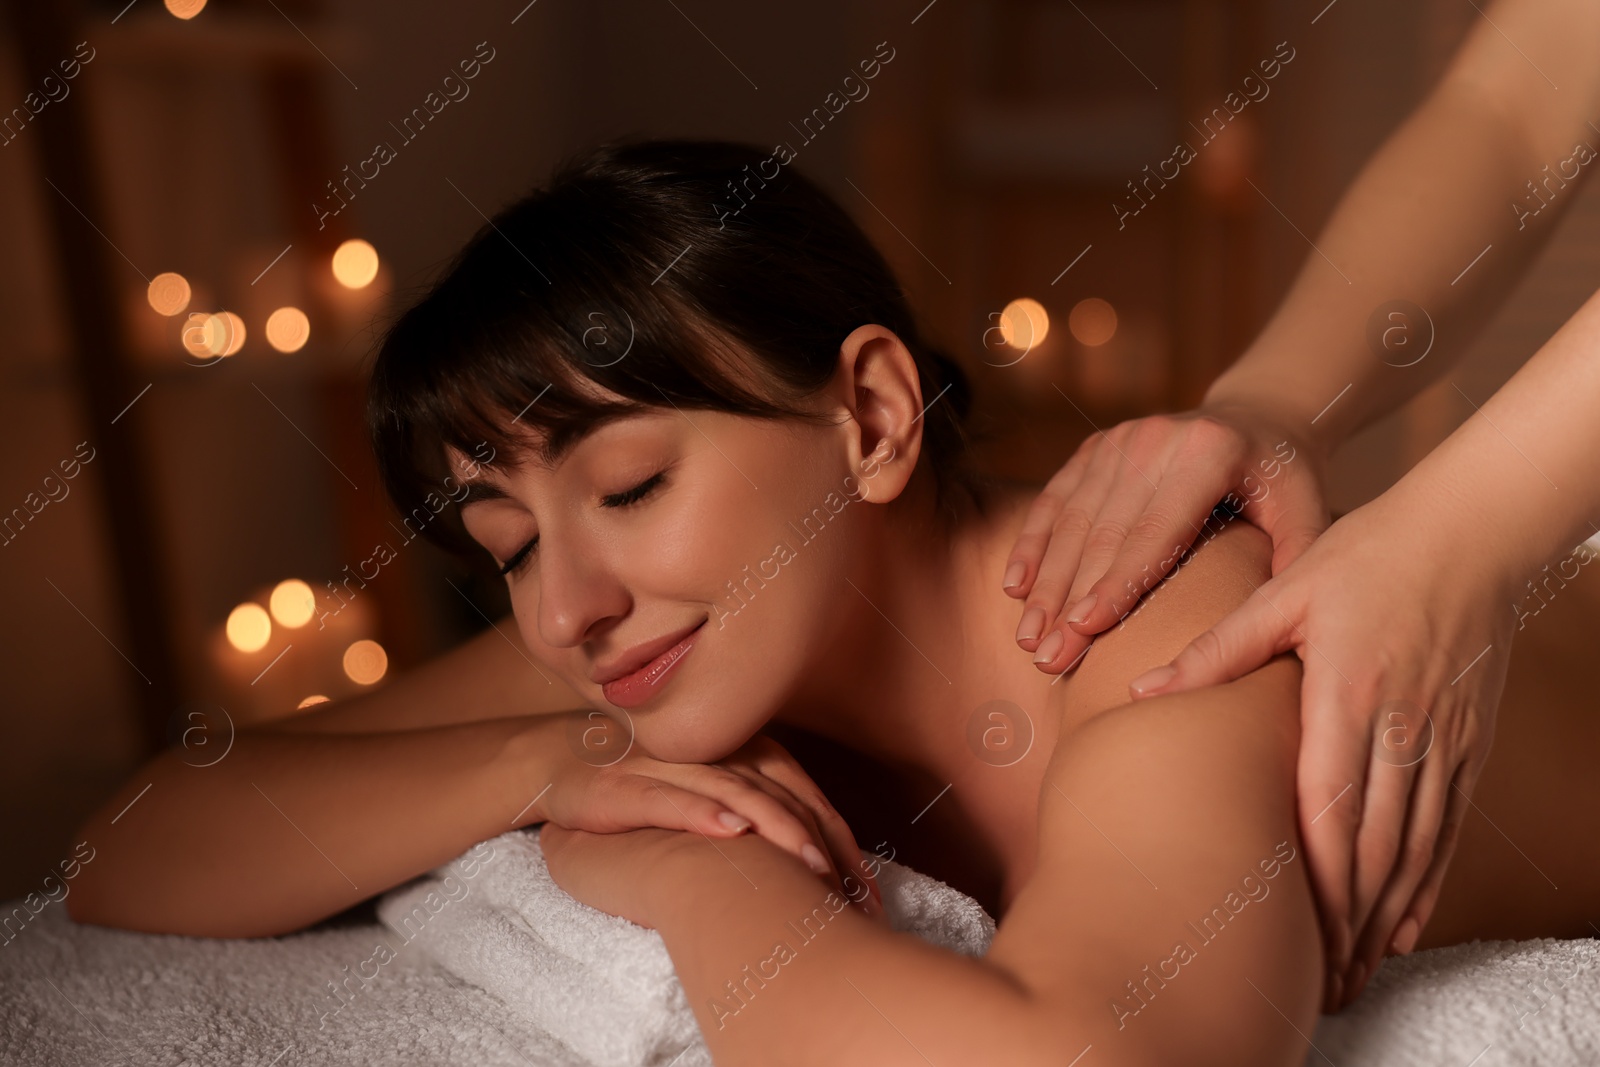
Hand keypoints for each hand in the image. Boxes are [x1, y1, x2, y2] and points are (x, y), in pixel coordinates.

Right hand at [536, 721, 883, 919]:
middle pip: (781, 794)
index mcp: (741, 750)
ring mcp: (668, 763)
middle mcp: (713, 750)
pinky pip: (670, 797)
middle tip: (854, 892)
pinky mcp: (623, 783)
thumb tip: (820, 870)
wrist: (555, 763)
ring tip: (812, 864)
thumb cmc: (643, 788)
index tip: (868, 891)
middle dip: (822, 842)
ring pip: (735, 792)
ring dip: (777, 827)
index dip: (839, 839)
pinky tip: (733, 833)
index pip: (803, 794)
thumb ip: (757, 816)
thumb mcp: (706, 797)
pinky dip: (704, 813)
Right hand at [1004, 403, 1327, 672]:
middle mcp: (1155, 440)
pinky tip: (1015, 587)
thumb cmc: (1284, 479)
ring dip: (1046, 583)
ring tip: (1029, 637)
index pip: (1155, 532)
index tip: (1084, 628)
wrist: (1258, 416)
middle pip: (1103, 533)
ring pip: (1072, 521)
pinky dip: (1032, 545)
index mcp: (1208, 454)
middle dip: (1070, 599)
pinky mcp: (1095, 446)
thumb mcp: (1307, 512)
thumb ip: (1295, 563)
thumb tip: (1279, 634)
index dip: (1116, 583)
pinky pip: (1054, 500)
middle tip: (1048, 656)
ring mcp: (1119, 440)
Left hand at [1122, 484, 1512, 1011]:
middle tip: (1321, 980)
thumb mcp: (1283, 592)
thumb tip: (1145, 688)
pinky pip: (1448, 827)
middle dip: (1348, 920)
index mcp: (1346, 692)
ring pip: (1415, 846)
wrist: (1469, 534)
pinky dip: (1427, 881)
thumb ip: (1217, 648)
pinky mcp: (1466, 742)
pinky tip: (1403, 921)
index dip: (1315, 878)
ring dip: (1385, 914)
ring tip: (1354, 970)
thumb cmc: (1367, 557)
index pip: (1329, 804)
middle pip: (1375, 844)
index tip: (1294, 933)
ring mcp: (1441, 739)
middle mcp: (1401, 727)